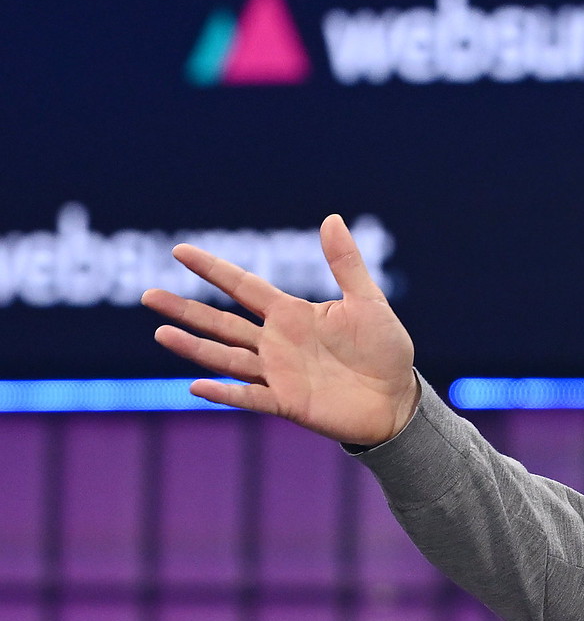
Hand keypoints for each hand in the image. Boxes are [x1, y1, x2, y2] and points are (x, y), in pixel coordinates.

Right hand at [141, 215, 419, 446]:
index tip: (179, 251)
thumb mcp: (369, 302)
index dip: (212, 269)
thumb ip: (346, 264)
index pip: (243, 286)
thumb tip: (330, 218)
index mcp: (293, 314)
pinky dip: (225, 393)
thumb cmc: (385, 350)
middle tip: (147, 295)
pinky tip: (197, 386)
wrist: (398, 399)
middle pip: (221, 322)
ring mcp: (278, 374)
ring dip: (194, 347)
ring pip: (226, 357)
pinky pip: (250, 397)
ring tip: (160, 333)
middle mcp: (277, 342)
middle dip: (185, 309)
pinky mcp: (287, 403)